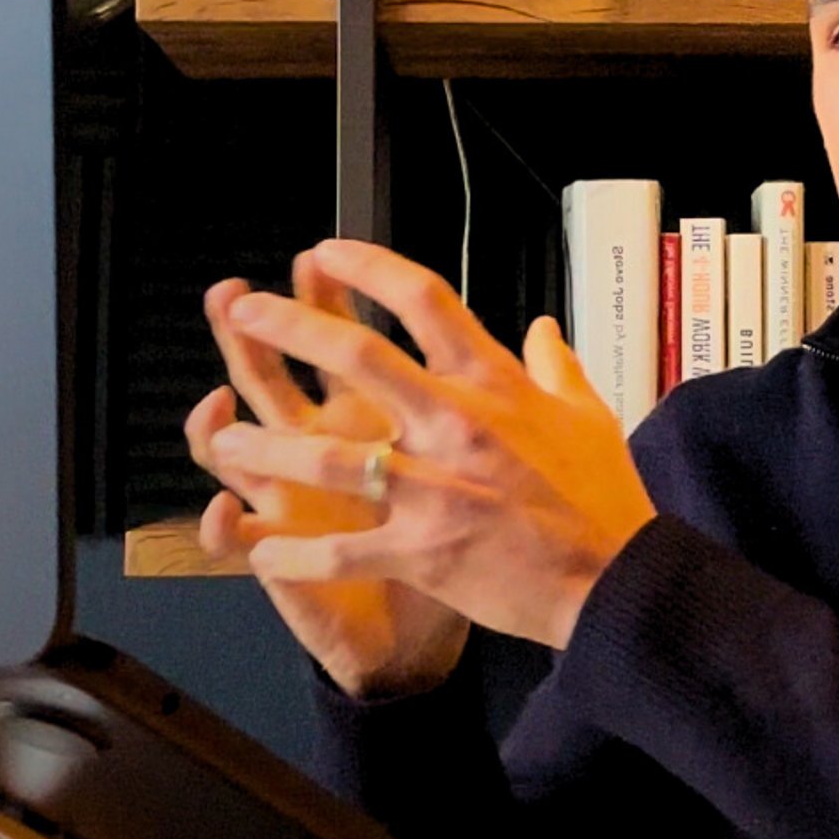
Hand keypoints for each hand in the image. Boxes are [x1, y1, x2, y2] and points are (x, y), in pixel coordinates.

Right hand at [186, 249, 468, 697]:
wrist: (433, 637)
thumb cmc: (459, 544)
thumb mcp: (487, 462)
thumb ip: (506, 393)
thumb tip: (538, 328)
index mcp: (374, 423)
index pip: (344, 348)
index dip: (332, 302)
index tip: (320, 258)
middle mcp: (325, 457)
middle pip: (273, 385)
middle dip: (250, 343)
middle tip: (232, 300)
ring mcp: (298, 510)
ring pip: (241, 460)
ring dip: (221, 433)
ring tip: (214, 408)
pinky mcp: (288, 567)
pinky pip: (243, 549)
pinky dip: (225, 530)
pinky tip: (219, 508)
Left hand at [204, 239, 657, 650]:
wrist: (615, 584)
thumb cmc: (603, 501)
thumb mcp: (589, 417)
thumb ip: (556, 366)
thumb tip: (542, 328)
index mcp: (495, 384)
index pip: (424, 299)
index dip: (368, 267)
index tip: (326, 254)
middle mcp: (457, 423)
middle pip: (358, 356)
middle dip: (290, 327)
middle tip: (245, 311)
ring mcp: (435, 488)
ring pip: (327, 455)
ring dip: (265, 444)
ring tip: (222, 435)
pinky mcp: (422, 551)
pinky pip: (339, 549)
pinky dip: (292, 551)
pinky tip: (258, 547)